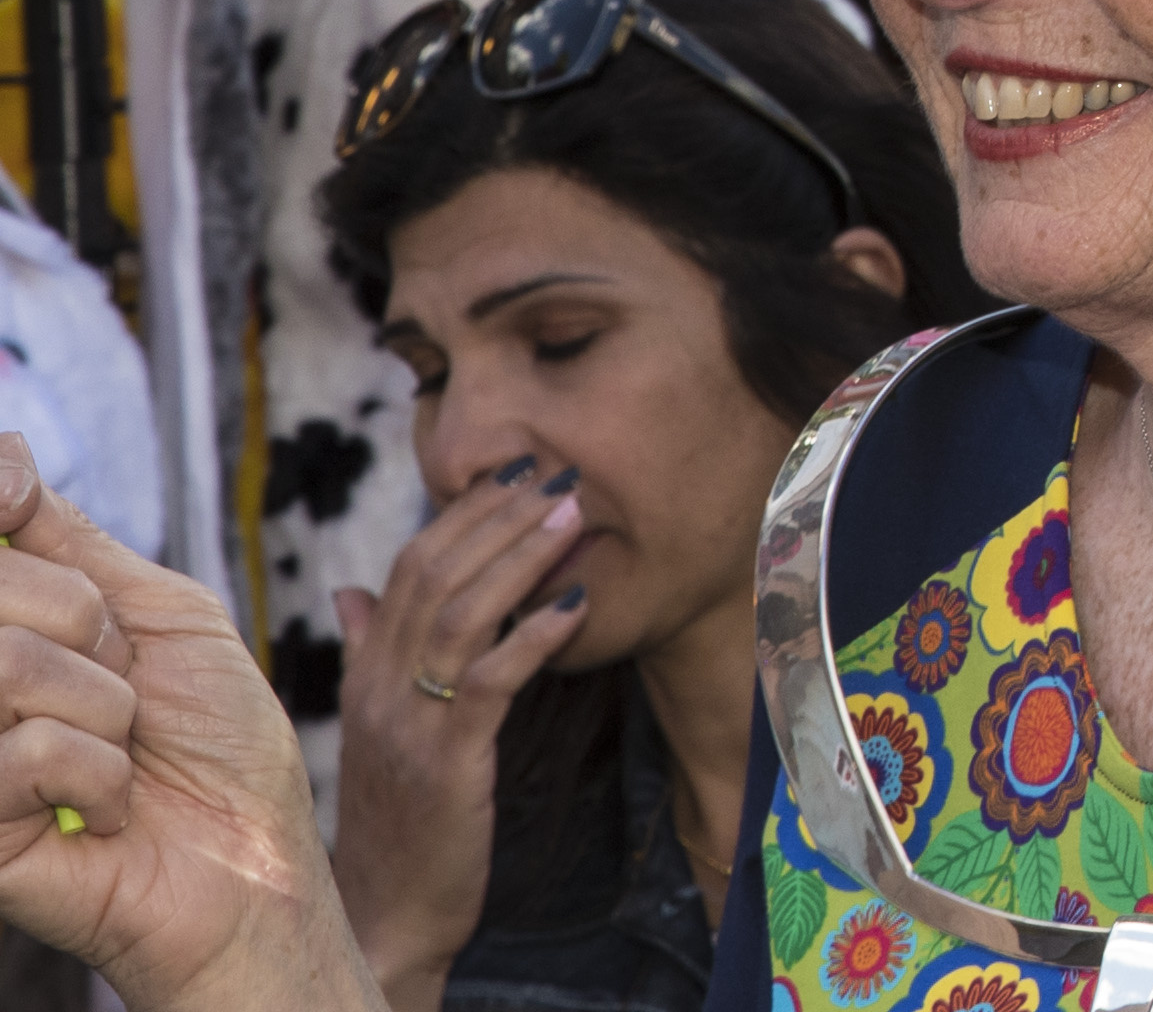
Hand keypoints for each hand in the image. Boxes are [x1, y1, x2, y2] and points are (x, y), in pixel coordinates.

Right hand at [0, 432, 384, 1011]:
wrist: (249, 857)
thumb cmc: (215, 738)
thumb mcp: (160, 613)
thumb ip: (71, 542)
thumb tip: (2, 464)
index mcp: (8, 627)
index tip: (12, 501)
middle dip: (92, 627)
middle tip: (124, 683)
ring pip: (8, 664)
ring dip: (103, 705)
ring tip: (121, 749)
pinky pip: (26, 752)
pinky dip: (99, 774)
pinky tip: (106, 809)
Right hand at [327, 461, 589, 995]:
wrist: (389, 910)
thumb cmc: (399, 813)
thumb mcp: (378, 728)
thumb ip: (368, 653)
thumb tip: (350, 590)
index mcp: (364, 673)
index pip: (406, 568)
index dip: (461, 512)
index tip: (517, 469)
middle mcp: (376, 688)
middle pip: (433, 576)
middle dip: (498, 516)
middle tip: (557, 472)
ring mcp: (407, 723)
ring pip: (460, 615)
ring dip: (521, 558)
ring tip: (574, 516)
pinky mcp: (446, 762)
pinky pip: (489, 681)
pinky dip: (535, 636)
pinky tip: (576, 606)